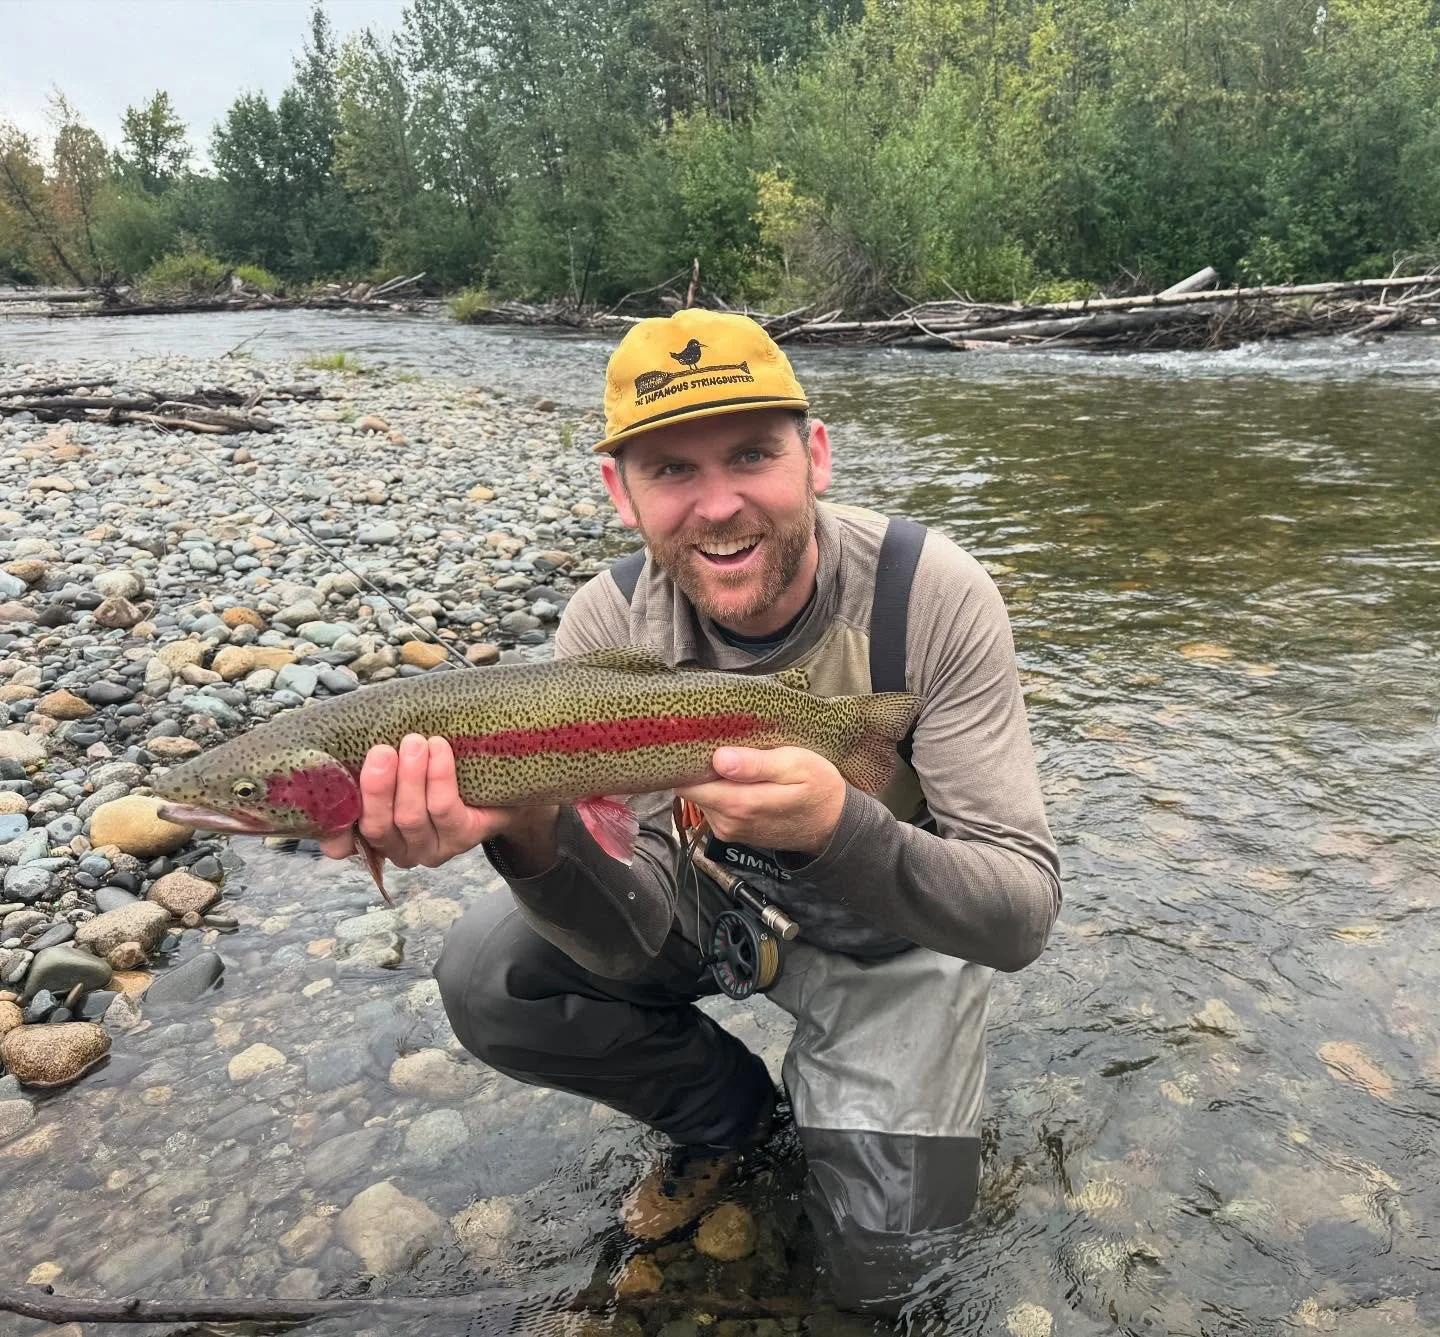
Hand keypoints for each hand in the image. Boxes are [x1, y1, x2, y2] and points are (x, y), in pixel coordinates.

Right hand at [316, 734, 557, 870]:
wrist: (497, 777)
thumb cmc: (432, 769)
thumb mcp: (396, 769)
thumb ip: (367, 772)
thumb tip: (342, 775)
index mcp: (375, 836)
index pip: (343, 842)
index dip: (333, 826)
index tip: (329, 792)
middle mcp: (401, 850)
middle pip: (378, 826)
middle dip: (377, 787)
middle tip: (383, 750)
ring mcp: (433, 848)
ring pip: (411, 817)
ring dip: (411, 777)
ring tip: (415, 742)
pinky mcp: (463, 838)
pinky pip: (445, 809)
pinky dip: (439, 777)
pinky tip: (440, 749)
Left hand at [675, 746, 847, 856]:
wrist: (835, 825)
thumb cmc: (819, 788)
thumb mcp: (796, 765)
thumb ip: (756, 764)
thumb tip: (719, 759)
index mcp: (739, 804)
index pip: (688, 783)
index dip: (689, 760)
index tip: (701, 740)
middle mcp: (727, 822)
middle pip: (692, 790)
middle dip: (701, 767)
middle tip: (724, 743)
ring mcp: (729, 830)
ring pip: (702, 797)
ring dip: (713, 778)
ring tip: (737, 759)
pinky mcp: (733, 831)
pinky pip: (714, 806)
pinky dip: (722, 789)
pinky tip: (742, 777)